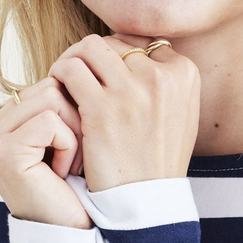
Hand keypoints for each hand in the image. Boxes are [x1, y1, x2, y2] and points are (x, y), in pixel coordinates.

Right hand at [0, 77, 92, 229]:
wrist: (71, 233)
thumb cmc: (72, 186)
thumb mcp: (60, 137)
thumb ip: (55, 101)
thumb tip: (76, 62)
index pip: (46, 84)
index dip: (71, 113)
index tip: (67, 151)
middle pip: (50, 86)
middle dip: (75, 121)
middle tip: (71, 161)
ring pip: (53, 98)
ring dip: (74, 134)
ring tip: (66, 166)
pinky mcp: (3, 152)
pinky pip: (53, 121)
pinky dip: (69, 147)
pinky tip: (60, 174)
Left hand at [47, 32, 200, 192]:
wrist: (147, 201)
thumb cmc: (159, 160)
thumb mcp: (182, 115)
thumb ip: (168, 83)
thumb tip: (142, 54)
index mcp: (185, 75)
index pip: (144, 43)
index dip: (122, 58)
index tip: (108, 76)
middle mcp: (161, 77)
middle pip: (116, 41)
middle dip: (96, 57)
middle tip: (82, 76)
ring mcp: (131, 90)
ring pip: (89, 47)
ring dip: (74, 59)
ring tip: (66, 80)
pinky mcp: (101, 107)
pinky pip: (70, 69)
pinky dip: (59, 75)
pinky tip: (58, 93)